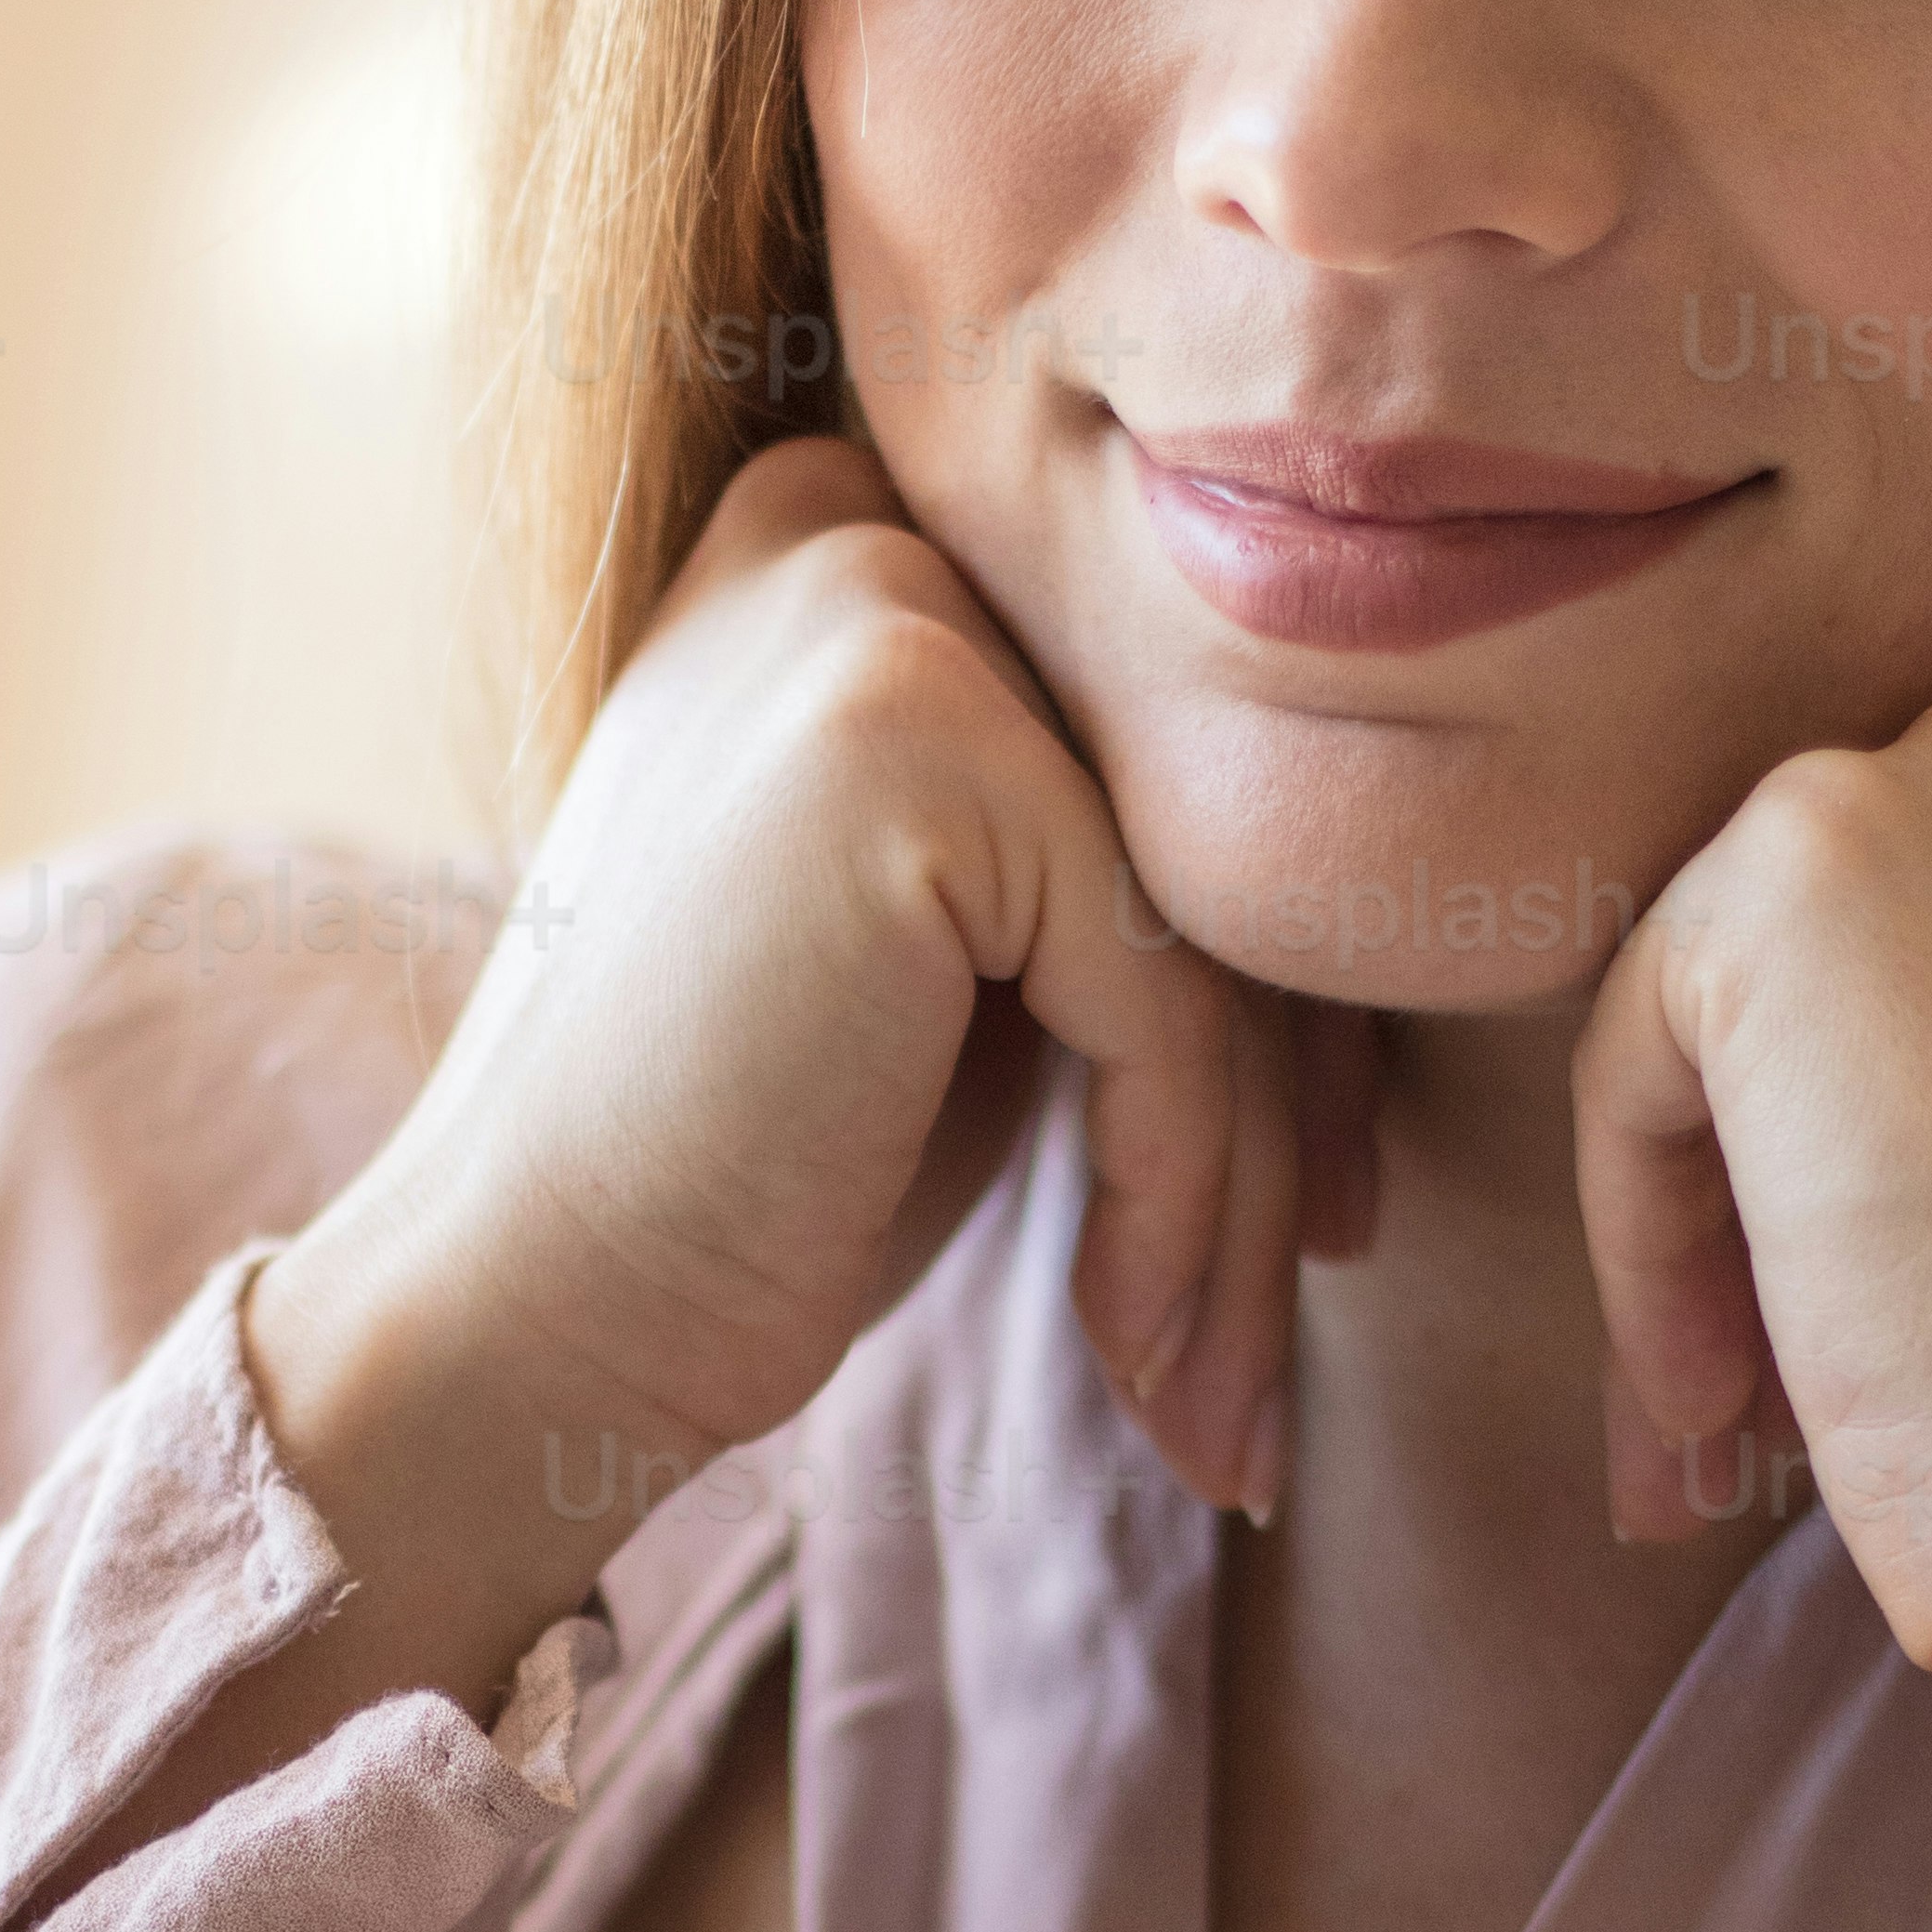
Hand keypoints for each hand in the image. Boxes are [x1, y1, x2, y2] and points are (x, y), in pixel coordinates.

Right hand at [249, 444, 1311, 1710]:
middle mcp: (859, 526)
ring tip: (1226, 1405)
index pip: (1164, 757)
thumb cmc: (733, 1167)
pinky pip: (1168, 998)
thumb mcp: (950, 961)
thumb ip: (1108, 855)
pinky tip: (1133, 1349)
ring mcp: (878, 610)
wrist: (519, 1310)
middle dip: (1290, 1105)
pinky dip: (1182, 1202)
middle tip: (1310, 1306)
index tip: (1314, 1212)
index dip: (1272, 992)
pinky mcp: (911, 738)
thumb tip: (1411, 905)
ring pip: (1212, 928)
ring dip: (1244, 1201)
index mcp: (848, 544)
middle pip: (1204, 830)